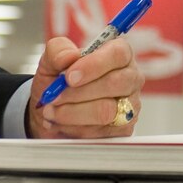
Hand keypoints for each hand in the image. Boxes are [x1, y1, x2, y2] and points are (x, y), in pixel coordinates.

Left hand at [27, 34, 143, 138]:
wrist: (53, 110)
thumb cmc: (58, 81)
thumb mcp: (51, 60)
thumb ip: (58, 50)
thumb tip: (69, 57)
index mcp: (119, 53)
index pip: (118, 53)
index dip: (94, 65)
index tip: (69, 77)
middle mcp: (130, 78)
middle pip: (114, 83)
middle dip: (78, 93)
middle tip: (54, 97)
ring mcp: (130, 105)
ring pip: (106, 111)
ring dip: (72, 113)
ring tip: (51, 111)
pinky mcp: (124, 129)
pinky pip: (101, 132)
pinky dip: (75, 129)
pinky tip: (62, 123)